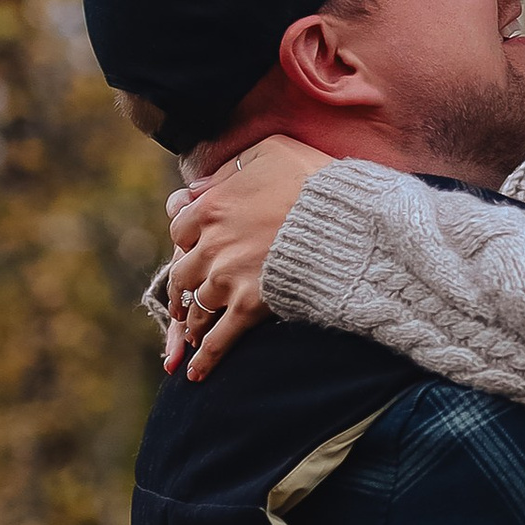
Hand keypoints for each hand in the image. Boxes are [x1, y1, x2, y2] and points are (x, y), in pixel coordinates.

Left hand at [163, 136, 325, 380]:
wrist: (344, 219)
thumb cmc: (316, 180)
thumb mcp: (272, 150)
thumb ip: (233, 164)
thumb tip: (199, 184)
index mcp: (212, 207)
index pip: (181, 228)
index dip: (187, 241)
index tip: (193, 250)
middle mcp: (211, 244)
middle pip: (182, 271)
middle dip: (184, 288)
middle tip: (183, 301)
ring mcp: (227, 277)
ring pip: (197, 306)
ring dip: (193, 323)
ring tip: (192, 336)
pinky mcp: (249, 306)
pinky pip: (219, 338)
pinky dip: (206, 358)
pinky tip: (196, 374)